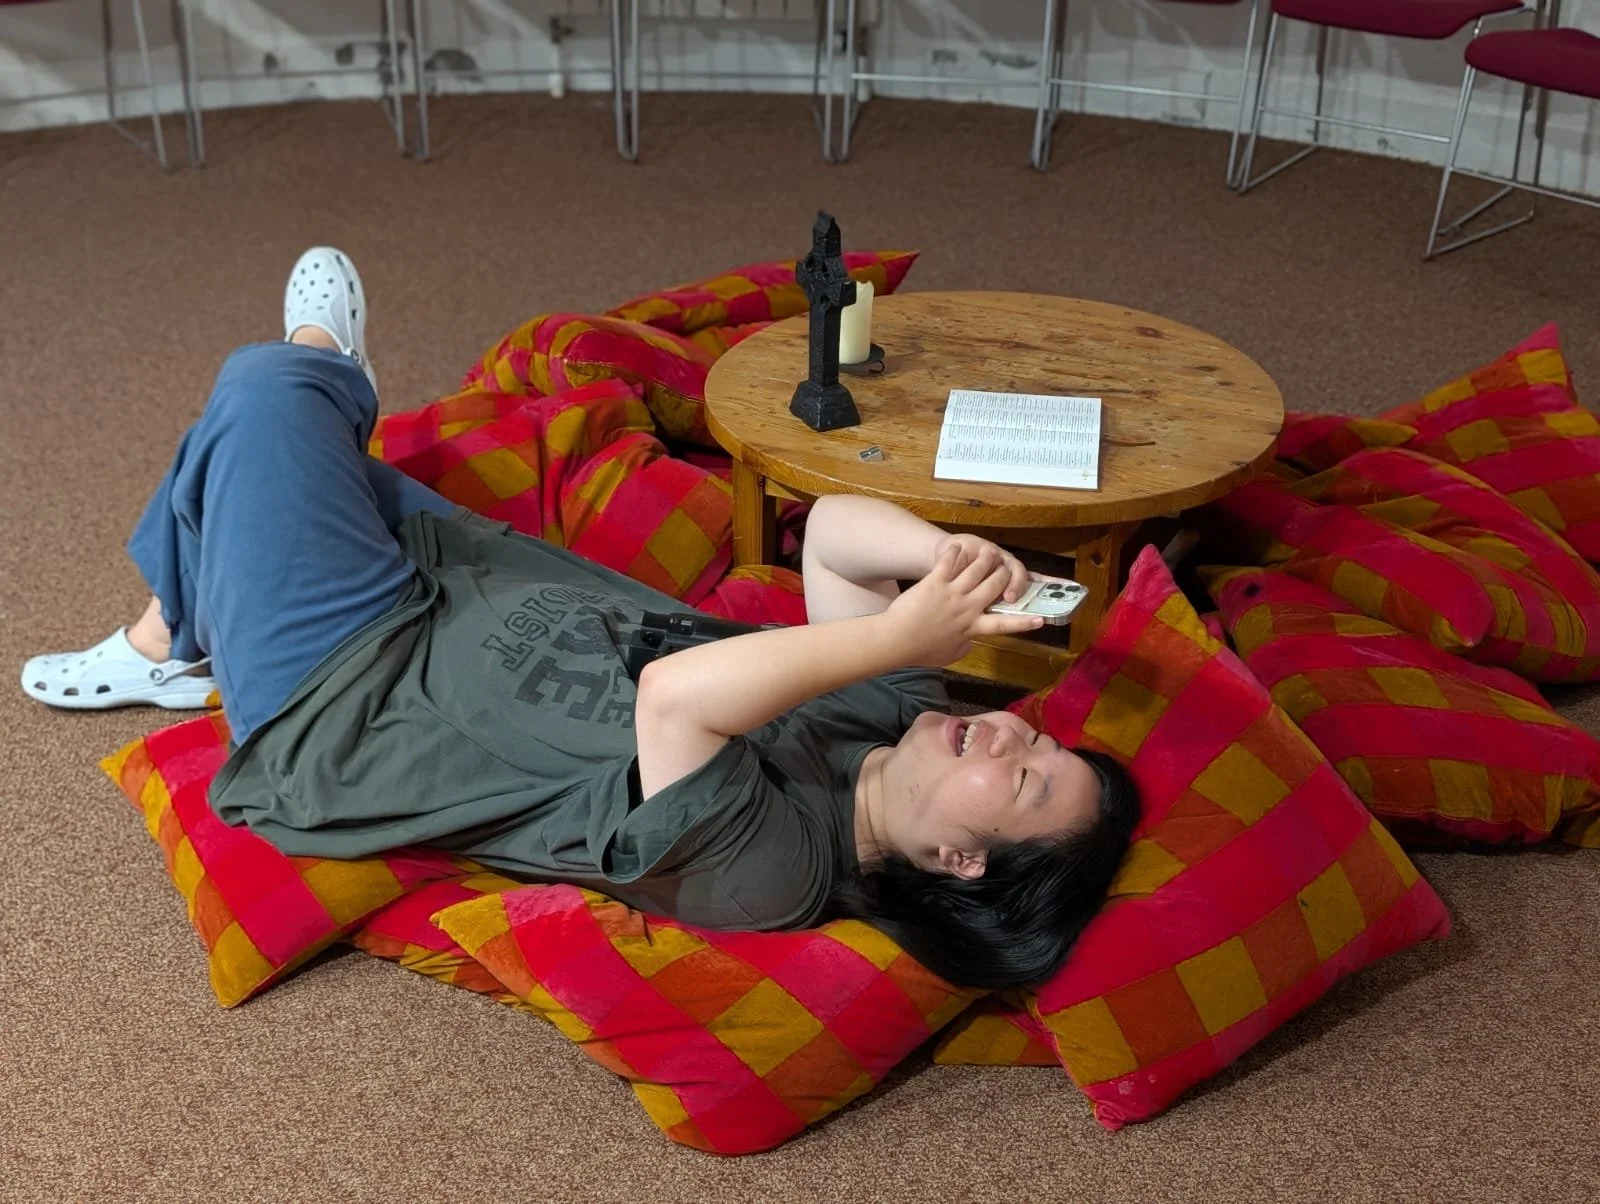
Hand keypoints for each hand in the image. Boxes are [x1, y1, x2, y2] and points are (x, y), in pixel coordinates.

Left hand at [885, 542, 1044, 666]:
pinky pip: (949, 562)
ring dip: (985, 558)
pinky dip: (955, 553)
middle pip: (995, 584)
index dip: (1024, 622)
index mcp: (972, 627)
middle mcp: (967, 608)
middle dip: (1004, 574)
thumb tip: (971, 641)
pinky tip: (957, 547)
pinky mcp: (935, 581)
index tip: (1041, 619)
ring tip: (988, 552)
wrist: (896, 640)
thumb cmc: (921, 651)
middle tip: (1005, 570)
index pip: (1004, 624)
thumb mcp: (950, 655)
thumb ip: (966, 645)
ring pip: (977, 569)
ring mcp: (952, 592)